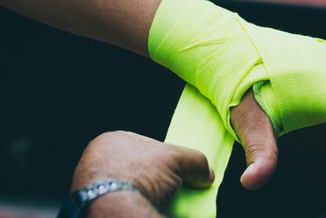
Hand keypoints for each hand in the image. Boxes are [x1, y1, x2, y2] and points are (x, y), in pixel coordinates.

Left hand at [71, 131, 213, 214]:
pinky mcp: (96, 207)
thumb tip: (206, 174)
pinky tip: (150, 207)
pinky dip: (137, 204)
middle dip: (157, 176)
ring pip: (130, 186)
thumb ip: (195, 160)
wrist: (118, 212)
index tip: (177, 165)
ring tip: (164, 199)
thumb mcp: (177, 158)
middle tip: (173, 184)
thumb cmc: (138, 175)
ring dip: (148, 192)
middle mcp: (95, 162)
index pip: (143, 142)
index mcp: (108, 141)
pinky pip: (122, 202)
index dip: (163, 153)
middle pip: (137, 165)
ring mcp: (92, 187)